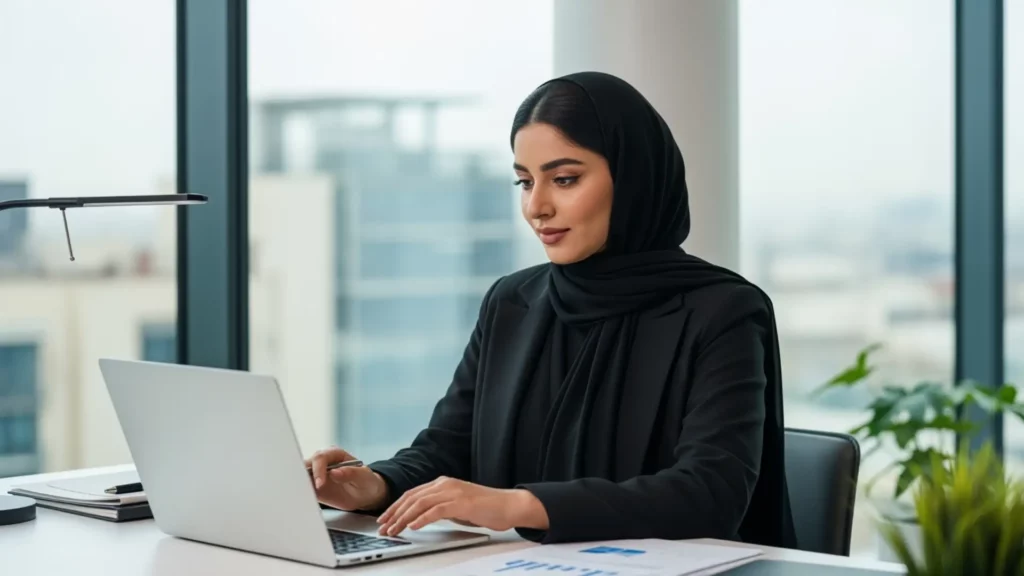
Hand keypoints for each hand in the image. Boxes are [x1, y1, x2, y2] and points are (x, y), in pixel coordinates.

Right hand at [306, 446, 387, 511]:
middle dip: (302, 476)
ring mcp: (316, 474)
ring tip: (298, 495)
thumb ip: (350, 473)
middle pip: (306, 465)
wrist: (364, 494)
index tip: (321, 484)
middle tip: (303, 489)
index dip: (318, 470)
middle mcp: (322, 462)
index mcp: (335, 454)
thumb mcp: (364, 478)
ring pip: (300, 476)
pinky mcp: (313, 486)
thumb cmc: (366, 482)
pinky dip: (300, 494)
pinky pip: (303, 489)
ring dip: (298, 485)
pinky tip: (300, 500)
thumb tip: (334, 472)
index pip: (320, 458)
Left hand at [376, 476, 548, 535]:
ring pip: (420, 503)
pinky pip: (436, 510)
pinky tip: (413, 526)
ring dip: (404, 518)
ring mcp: (453, 492)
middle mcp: (445, 484)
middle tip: (383, 527)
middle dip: (394, 513)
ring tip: (394, 529)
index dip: (395, 506)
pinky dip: (422, 518)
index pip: (412, 494)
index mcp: (443, 483)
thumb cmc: (485, 508)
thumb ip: (440, 507)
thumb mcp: (457, 506)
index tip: (385, 519)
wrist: (508, 505)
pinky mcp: (461, 503)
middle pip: (412, 497)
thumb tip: (421, 517)